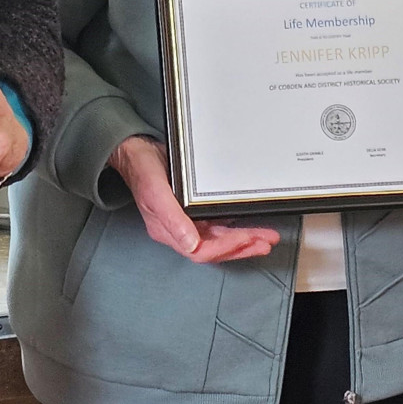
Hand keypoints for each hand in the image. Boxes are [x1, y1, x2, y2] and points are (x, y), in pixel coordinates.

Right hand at [109, 135, 279, 263]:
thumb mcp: (155, 192)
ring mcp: (187, 221)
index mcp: (169, 231)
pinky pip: (217, 225)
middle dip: (242, 247)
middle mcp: (179, 230)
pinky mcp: (192, 211)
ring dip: (242, 239)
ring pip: (219, 238)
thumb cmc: (142, 171)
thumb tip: (190, 245)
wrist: (136, 152)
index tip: (246, 239)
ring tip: (265, 238)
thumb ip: (171, 219)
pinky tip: (247, 225)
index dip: (226, 248)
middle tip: (266, 242)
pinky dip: (234, 227)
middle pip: (215, 248)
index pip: (201, 251)